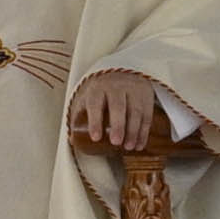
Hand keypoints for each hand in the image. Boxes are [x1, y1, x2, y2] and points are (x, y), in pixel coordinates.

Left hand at [68, 69, 191, 155]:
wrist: (121, 71)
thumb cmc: (101, 92)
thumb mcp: (89, 98)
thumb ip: (82, 117)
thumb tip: (72, 140)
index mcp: (97, 88)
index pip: (95, 104)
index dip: (95, 121)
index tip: (96, 138)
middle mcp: (116, 86)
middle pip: (118, 106)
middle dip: (118, 125)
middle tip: (116, 142)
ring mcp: (133, 89)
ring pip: (135, 111)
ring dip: (133, 131)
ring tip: (128, 147)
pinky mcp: (146, 94)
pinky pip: (147, 114)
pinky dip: (144, 131)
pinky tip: (139, 144)